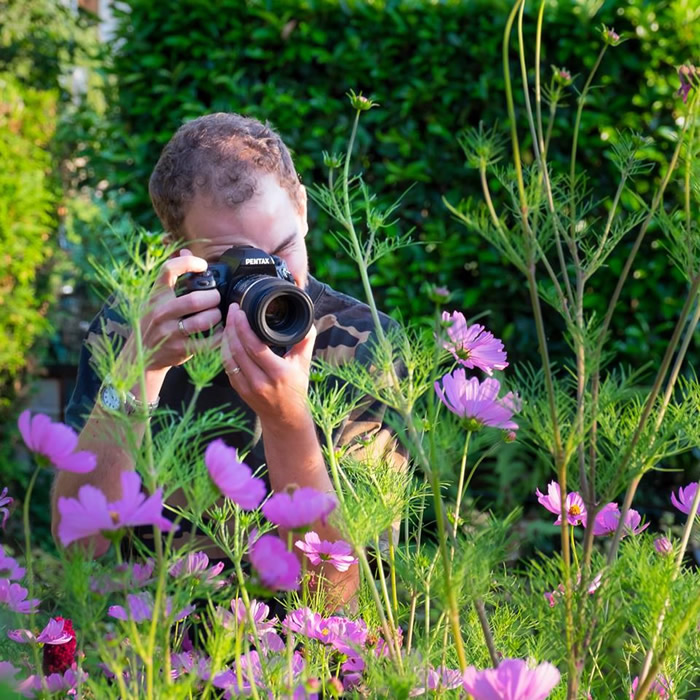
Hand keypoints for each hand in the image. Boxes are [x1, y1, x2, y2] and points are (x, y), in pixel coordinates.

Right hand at [127, 249, 222, 371]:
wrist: (141, 355)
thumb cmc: (155, 322)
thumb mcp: (157, 299)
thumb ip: (172, 277)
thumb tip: (184, 251)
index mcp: (156, 295)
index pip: (169, 270)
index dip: (189, 263)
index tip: (203, 266)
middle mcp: (161, 312)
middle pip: (195, 300)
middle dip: (213, 298)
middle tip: (216, 298)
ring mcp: (170, 332)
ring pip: (203, 321)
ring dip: (217, 316)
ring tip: (218, 315)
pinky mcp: (180, 349)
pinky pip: (209, 342)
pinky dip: (220, 335)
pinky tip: (220, 331)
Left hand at [221, 302, 316, 429]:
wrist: (285, 418)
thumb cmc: (296, 389)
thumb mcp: (303, 365)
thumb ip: (305, 341)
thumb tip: (307, 320)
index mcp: (278, 373)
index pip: (255, 347)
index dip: (243, 327)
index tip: (240, 311)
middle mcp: (260, 381)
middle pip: (238, 349)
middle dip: (232, 326)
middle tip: (232, 309)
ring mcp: (246, 387)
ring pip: (228, 357)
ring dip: (226, 337)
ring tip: (229, 320)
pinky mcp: (238, 389)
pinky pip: (227, 366)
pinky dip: (225, 350)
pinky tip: (227, 338)